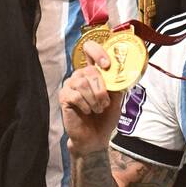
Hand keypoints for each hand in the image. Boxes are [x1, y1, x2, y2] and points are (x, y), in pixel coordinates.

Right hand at [60, 40, 124, 154]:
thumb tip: (121, 70)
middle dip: (101, 89)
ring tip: (97, 109)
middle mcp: (80, 75)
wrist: (95, 137)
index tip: (107, 64)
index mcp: (93, 72)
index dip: (98, 52)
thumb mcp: (117, 98)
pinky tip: (87, 111)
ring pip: (82, 83)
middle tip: (104, 103)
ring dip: (94, 99)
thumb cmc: (105, 117)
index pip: (90, 49)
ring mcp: (70, 85)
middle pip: (90, 71)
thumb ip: (116, 82)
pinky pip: (75, 95)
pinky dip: (85, 105)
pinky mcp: (64, 97)